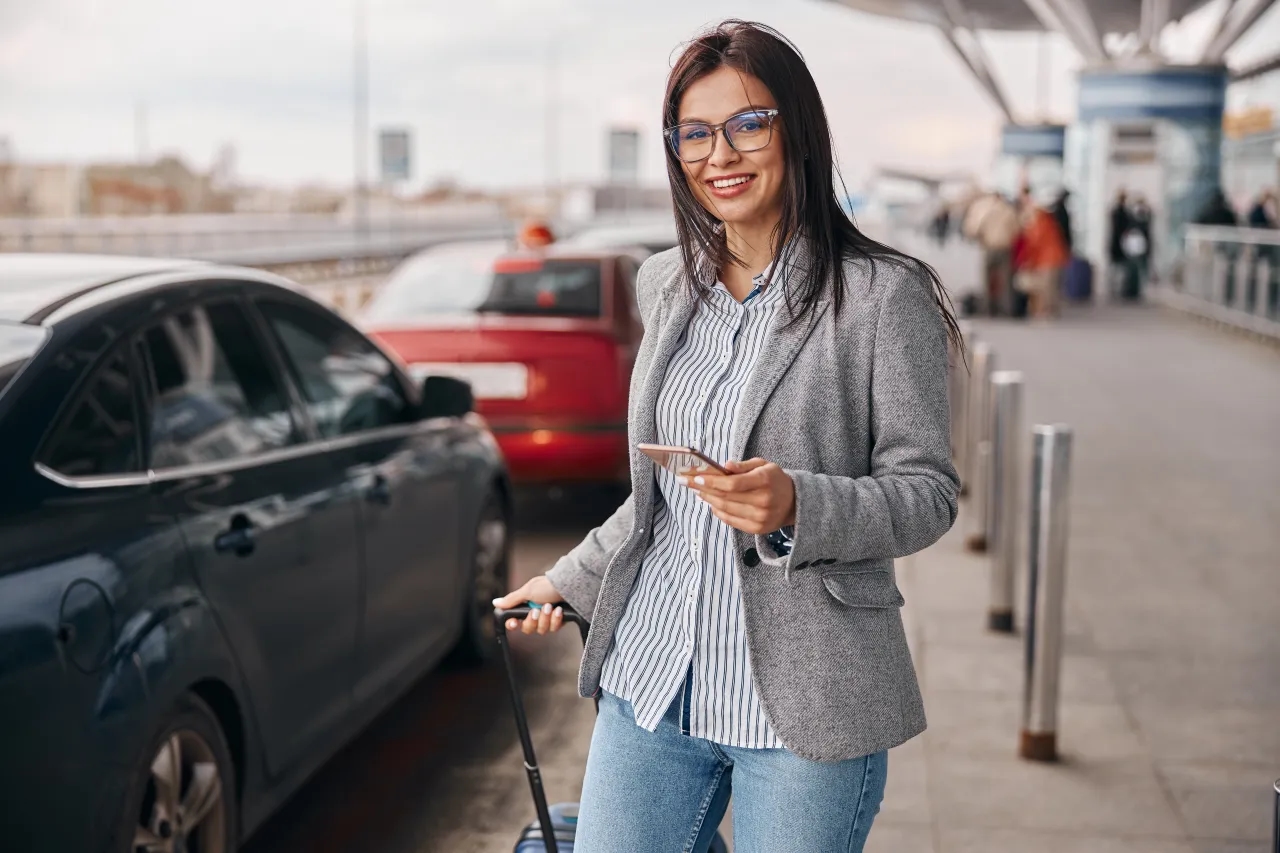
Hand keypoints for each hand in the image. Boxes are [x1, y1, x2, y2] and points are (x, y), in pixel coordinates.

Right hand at [492, 575, 565, 634]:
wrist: (569, 585)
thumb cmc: (547, 586)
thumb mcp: (528, 591)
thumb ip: (512, 600)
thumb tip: (495, 602)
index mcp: (525, 606)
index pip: (514, 621)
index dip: (512, 625)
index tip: (514, 623)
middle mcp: (535, 613)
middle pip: (527, 629)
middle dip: (532, 620)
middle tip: (537, 610)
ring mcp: (547, 618)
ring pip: (541, 630)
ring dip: (545, 618)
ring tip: (550, 606)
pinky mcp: (559, 622)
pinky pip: (554, 628)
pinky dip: (556, 619)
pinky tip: (559, 610)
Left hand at [680, 458, 796, 534]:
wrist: (794, 503)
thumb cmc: (774, 480)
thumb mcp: (763, 465)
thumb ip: (743, 466)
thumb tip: (724, 465)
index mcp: (765, 481)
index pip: (733, 483)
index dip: (712, 481)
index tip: (696, 477)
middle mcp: (763, 501)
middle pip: (725, 497)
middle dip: (703, 489)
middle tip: (687, 482)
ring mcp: (760, 517)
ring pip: (725, 509)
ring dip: (708, 500)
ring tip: (697, 491)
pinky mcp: (756, 529)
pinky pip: (730, 520)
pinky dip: (717, 511)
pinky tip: (709, 502)